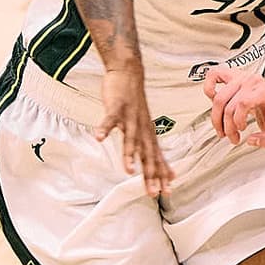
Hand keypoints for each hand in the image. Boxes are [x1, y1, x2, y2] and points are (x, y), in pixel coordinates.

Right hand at [98, 64, 173, 195]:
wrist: (129, 73)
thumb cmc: (135, 103)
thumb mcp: (146, 127)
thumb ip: (152, 147)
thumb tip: (166, 167)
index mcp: (148, 134)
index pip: (157, 158)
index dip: (161, 175)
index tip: (166, 192)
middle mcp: (142, 128)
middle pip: (147, 154)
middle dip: (150, 173)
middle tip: (152, 191)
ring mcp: (129, 117)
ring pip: (130, 138)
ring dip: (129, 154)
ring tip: (128, 171)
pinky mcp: (116, 107)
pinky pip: (109, 119)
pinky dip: (104, 128)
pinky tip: (99, 137)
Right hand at [203, 66, 264, 146]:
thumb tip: (251, 140)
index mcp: (263, 91)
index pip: (244, 103)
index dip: (238, 120)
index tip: (241, 128)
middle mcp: (250, 82)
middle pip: (229, 105)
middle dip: (228, 126)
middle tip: (232, 136)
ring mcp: (239, 77)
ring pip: (218, 98)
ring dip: (216, 118)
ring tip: (222, 128)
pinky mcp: (230, 75)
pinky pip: (213, 75)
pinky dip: (208, 88)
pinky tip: (213, 99)